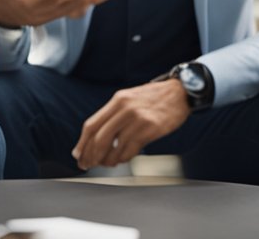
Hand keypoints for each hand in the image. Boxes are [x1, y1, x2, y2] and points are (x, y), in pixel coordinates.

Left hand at [72, 79, 190, 169]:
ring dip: (108, 160)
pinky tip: (122, 159)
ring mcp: (138, 119)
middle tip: (88, 165)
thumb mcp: (129, 99)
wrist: (180, 92)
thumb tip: (96, 137)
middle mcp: (125, 108)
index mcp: (117, 100)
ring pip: (115, 147)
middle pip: (100, 138)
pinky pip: (131, 150)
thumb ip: (114, 115)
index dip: (82, 143)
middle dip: (91, 156)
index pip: (91, 125)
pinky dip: (123, 158)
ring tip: (107, 164)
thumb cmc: (153, 98)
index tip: (78, 155)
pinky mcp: (151, 129)